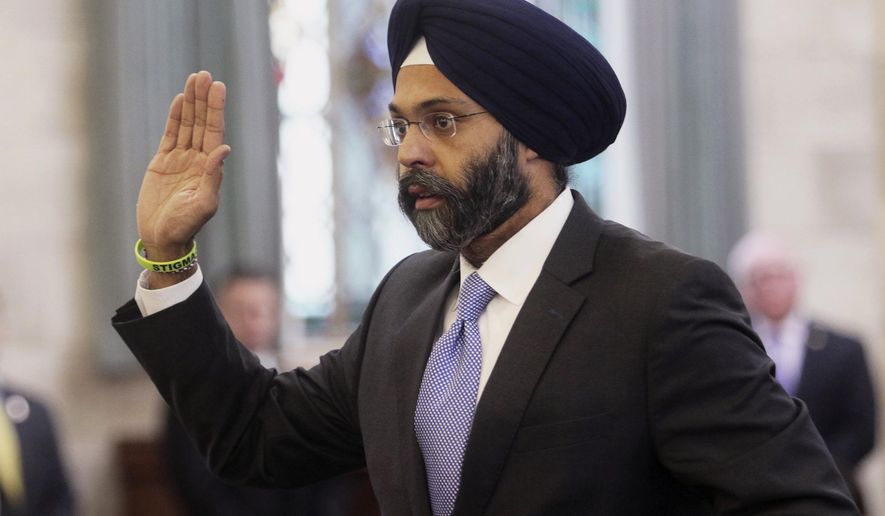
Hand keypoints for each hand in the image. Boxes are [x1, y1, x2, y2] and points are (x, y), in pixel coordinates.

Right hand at [137, 71, 230, 260]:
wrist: (163, 238)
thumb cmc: (185, 226)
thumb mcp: (203, 204)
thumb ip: (213, 177)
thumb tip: (225, 150)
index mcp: (210, 168)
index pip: (214, 132)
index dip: (216, 109)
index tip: (218, 87)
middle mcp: (197, 160)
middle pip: (202, 123)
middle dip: (204, 99)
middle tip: (205, 75)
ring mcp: (180, 159)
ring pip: (187, 125)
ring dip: (191, 103)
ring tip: (194, 79)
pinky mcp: (163, 162)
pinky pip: (170, 135)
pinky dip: (175, 117)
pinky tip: (179, 100)